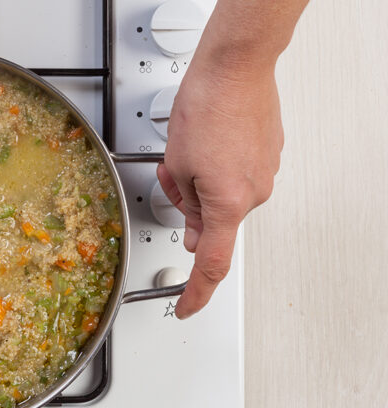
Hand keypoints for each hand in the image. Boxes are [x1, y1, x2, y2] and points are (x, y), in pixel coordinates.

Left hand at [159, 42, 282, 318]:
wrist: (235, 67)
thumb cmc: (206, 106)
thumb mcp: (177, 164)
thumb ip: (186, 206)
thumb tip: (194, 232)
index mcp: (228, 204)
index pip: (211, 266)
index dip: (195, 293)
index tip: (185, 307)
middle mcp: (253, 194)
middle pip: (212, 222)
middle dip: (187, 208)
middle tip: (172, 177)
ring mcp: (265, 175)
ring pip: (223, 198)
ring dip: (199, 185)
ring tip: (187, 151)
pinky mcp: (268, 157)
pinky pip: (236, 177)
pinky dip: (217, 170)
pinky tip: (207, 143)